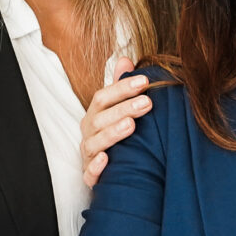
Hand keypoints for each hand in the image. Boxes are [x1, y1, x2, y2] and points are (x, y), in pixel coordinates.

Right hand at [83, 53, 152, 185]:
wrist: (109, 171)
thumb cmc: (113, 135)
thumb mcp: (117, 110)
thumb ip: (120, 88)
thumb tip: (124, 59)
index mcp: (96, 115)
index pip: (104, 97)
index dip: (122, 88)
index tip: (145, 81)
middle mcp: (89, 133)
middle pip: (101, 118)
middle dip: (123, 108)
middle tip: (147, 102)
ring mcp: (88, 155)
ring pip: (94, 143)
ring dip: (112, 133)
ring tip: (130, 125)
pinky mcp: (89, 177)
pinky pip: (89, 173)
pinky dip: (95, 167)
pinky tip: (106, 159)